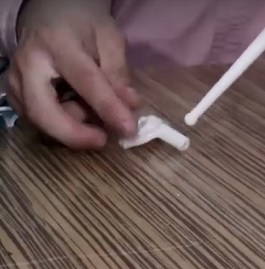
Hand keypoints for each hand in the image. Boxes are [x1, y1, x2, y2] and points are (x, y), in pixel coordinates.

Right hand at [8, 0, 139, 148]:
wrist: (50, 15)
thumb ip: (118, 73)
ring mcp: (16, 81)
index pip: (84, 81)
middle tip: (103, 140)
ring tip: (95, 116)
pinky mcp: (15, 95)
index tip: (129, 128)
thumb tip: (130, 106)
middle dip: (74, 134)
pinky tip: (80, 113)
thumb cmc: (83, 25)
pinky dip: (62, 125)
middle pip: (43, 111)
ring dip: (71, 128)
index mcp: (57, 43)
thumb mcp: (109, 39)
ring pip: (39, 121)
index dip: (108, 107)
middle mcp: (28, 64)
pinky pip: (38, 121)